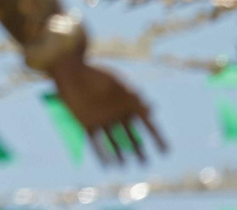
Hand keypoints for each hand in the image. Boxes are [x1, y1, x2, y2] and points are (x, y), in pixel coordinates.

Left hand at [50, 55, 165, 164]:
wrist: (71, 70)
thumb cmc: (97, 74)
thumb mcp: (118, 84)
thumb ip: (134, 97)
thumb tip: (152, 109)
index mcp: (127, 103)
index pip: (147, 124)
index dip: (157, 137)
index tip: (166, 151)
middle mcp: (116, 113)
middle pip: (130, 135)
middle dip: (138, 150)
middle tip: (145, 163)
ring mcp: (102, 119)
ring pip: (113, 140)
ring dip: (119, 154)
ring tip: (125, 166)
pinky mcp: (86, 122)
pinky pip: (95, 141)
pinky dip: (101, 154)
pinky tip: (107, 165)